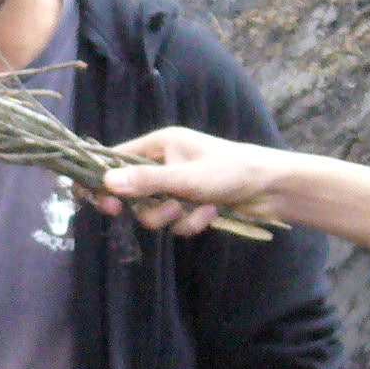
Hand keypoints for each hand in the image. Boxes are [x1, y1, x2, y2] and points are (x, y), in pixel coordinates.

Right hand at [93, 126, 290, 238]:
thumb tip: (105, 182)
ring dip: (172, 216)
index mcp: (159, 144)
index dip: (102, 180)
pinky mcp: (190, 206)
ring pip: (153, 212)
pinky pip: (175, 224)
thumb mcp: (185, 177)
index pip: (115, 159)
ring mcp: (177, 186)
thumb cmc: (231, 170)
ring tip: (195, 207)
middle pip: (131, 192)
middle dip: (147, 206)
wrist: (272, 188)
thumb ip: (146, 181)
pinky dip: (191, 222)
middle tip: (144, 213)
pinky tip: (211, 213)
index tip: (98, 201)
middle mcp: (164, 163)